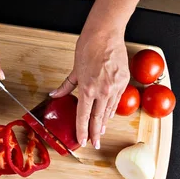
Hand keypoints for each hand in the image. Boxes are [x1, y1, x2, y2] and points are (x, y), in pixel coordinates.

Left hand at [50, 28, 129, 148]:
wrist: (106, 34)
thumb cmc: (89, 47)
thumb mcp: (74, 69)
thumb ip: (66, 86)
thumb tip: (55, 95)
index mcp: (88, 89)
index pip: (84, 116)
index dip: (82, 131)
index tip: (82, 141)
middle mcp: (102, 91)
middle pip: (98, 118)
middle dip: (96, 133)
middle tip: (95, 144)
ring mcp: (115, 87)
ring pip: (109, 110)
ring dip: (104, 122)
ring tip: (100, 131)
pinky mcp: (124, 81)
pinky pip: (117, 100)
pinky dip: (112, 108)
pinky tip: (109, 114)